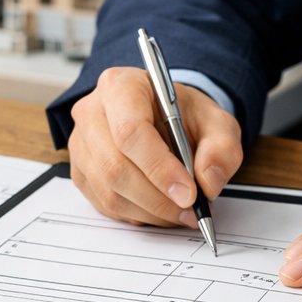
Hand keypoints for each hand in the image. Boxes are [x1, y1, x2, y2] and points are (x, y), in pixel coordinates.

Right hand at [68, 67, 243, 226]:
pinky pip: (105, 205)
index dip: (159, 168)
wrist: (165, 118)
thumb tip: (209, 182)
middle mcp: (92, 112)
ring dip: (151, 211)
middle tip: (190, 211)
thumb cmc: (184, 116)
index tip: (188, 194)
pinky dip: (138, 215)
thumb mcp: (216, 122)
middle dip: (158, 198)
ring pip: (110, 192)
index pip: (131, 131)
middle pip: (116, 166)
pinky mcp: (80, 172)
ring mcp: (81, 144)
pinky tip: (160, 209)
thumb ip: (221, 148)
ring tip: (181, 212)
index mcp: (121, 86)